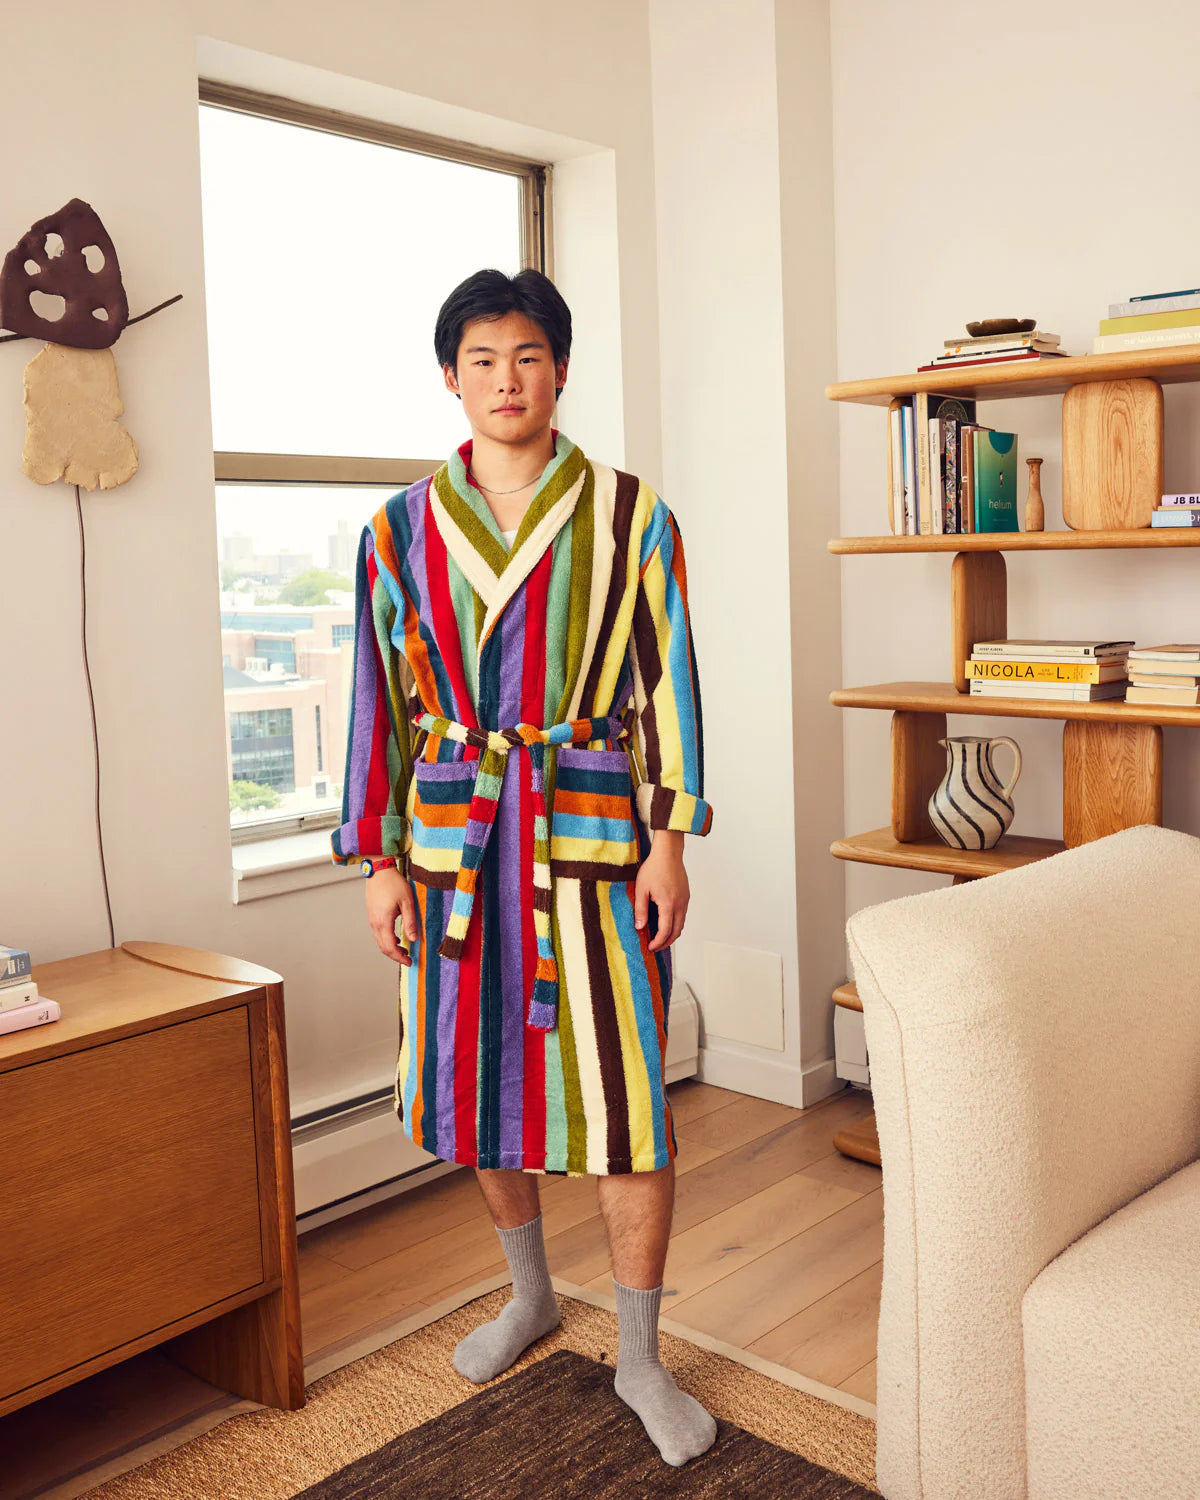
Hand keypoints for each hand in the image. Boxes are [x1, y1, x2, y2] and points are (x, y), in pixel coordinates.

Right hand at [365, 867, 418, 964]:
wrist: (379, 870)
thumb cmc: (394, 883)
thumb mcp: (407, 902)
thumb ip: (410, 922)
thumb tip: (414, 939)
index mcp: (384, 922)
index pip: (390, 947)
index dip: (399, 957)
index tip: (409, 962)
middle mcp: (375, 923)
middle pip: (383, 947)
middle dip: (395, 956)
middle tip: (408, 959)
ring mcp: (371, 919)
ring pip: (380, 941)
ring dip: (391, 948)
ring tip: (404, 950)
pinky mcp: (372, 915)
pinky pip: (378, 933)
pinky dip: (387, 940)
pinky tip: (397, 938)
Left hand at [634, 830, 688, 951]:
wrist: (668, 853)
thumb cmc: (653, 868)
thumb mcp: (641, 889)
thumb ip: (640, 910)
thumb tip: (640, 927)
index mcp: (668, 904)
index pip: (665, 931)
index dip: (658, 942)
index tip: (650, 947)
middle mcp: (680, 904)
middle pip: (677, 932)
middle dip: (666, 942)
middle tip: (655, 946)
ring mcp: (685, 900)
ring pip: (681, 924)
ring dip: (672, 933)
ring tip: (659, 937)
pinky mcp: (686, 896)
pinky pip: (682, 915)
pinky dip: (675, 923)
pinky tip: (665, 922)